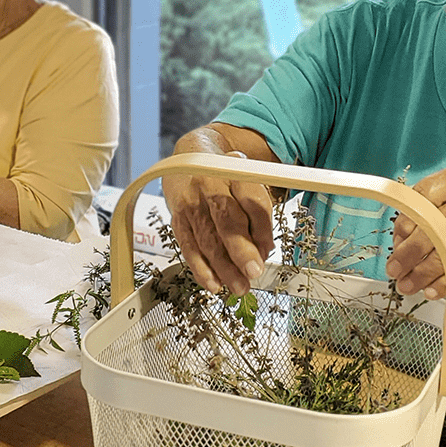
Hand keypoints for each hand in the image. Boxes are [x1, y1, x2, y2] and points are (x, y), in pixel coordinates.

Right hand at [164, 151, 275, 295]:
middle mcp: (212, 185)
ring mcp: (192, 202)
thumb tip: (262, 251)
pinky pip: (188, 247)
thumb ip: (257, 216)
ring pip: (208, 239)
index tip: (268, 251)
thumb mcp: (246, 185)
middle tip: (253, 272)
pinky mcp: (177, 219)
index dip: (262, 230)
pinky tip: (213, 283)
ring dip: (224, 268)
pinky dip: (201, 269)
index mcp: (236, 174)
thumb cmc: (224, 179)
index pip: (253, 202)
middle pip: (228, 220)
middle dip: (241, 250)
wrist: (188, 160)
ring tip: (239, 286)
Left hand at [385, 153, 445, 298]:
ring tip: (408, 283)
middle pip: (437, 224)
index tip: (396, 237)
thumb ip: (445, 199)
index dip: (408, 218)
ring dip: (425, 271)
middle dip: (411, 250)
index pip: (428, 193)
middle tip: (394, 266)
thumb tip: (403, 231)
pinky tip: (434, 289)